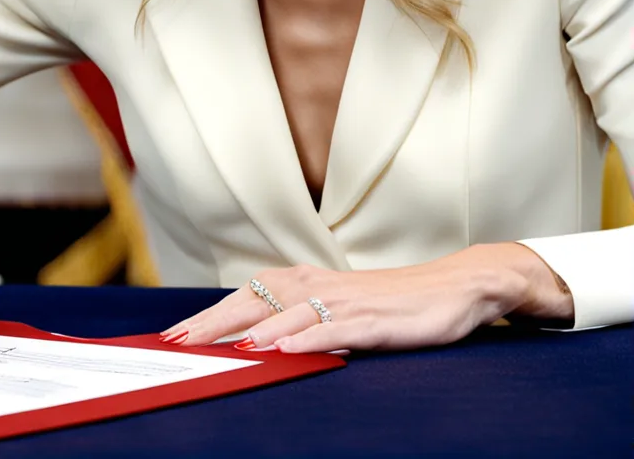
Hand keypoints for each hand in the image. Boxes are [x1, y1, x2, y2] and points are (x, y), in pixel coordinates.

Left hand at [157, 244, 564, 353]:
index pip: (247, 296)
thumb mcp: (341, 308)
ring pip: (290, 315)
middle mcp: (321, 286)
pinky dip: (307, 340)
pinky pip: (335, 330)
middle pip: (256, 302)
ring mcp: (349, 302)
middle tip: (178, 344)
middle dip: (214, 323)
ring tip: (219, 349)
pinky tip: (284, 351)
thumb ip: (302, 318)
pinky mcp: (376, 320)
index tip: (174, 336)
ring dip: (253, 331)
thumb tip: (255, 340)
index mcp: (308, 281)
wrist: (459, 286)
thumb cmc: (395, 301)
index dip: (209, 315)